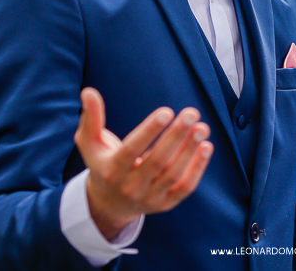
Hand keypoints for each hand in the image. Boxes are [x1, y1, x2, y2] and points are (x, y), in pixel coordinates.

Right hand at [74, 88, 213, 240]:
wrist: (109, 204)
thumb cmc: (102, 163)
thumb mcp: (90, 143)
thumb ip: (91, 118)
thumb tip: (88, 92)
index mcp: (110, 171)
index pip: (131, 150)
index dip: (149, 131)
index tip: (167, 111)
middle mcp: (130, 188)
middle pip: (157, 161)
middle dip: (176, 136)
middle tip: (192, 112)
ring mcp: (149, 198)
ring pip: (173, 175)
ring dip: (190, 150)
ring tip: (202, 127)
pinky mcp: (165, 204)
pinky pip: (185, 187)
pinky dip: (198, 168)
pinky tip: (206, 147)